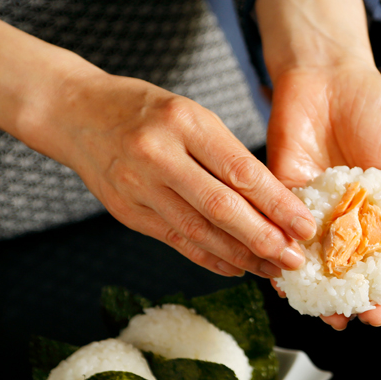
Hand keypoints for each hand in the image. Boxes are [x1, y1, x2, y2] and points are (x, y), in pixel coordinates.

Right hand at [0, 15, 315, 276]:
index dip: (277, 204)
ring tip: (273, 269)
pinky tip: (237, 268)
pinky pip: (176, 241)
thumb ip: (227, 154)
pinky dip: (210, 259)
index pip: (240, 171)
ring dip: (241, 256)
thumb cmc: (145, 110)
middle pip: (221, 208)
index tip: (305, 225)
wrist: (75, 112)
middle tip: (295, 258)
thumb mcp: (191, 114)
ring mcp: (138, 186)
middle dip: (264, 239)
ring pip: (199, 231)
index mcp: (184, 121)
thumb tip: (276, 202)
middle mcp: (159, 155)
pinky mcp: (127, 212)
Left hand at [256, 0, 380, 332]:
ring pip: (320, 265)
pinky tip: (293, 285)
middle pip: (356, 273)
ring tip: (339, 316)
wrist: (326, 73)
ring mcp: (316, 212)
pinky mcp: (283, 197)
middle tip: (372, 319)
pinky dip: (285, 262)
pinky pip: (281, 236)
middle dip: (365, 300)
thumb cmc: (374, 109)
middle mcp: (348, 219)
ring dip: (327, 294)